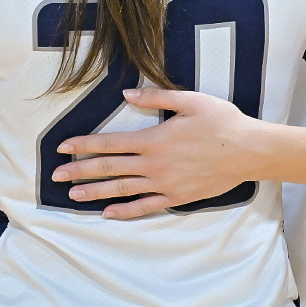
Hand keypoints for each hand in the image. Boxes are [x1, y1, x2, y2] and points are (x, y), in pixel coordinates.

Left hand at [54, 87, 257, 218]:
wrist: (248, 151)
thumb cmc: (221, 121)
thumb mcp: (190, 100)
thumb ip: (155, 97)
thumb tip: (127, 94)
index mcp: (154, 139)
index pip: (110, 143)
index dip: (84, 145)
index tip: (63, 148)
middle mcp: (154, 164)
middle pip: (109, 169)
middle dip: (80, 172)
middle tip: (56, 177)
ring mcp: (164, 184)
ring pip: (122, 189)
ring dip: (96, 192)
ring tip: (74, 196)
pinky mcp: (177, 197)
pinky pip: (145, 207)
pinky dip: (125, 211)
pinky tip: (108, 213)